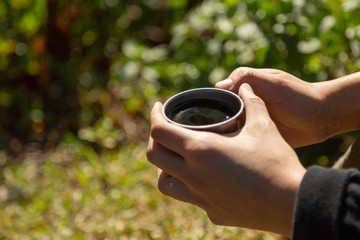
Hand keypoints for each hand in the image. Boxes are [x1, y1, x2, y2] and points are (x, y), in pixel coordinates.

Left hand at [147, 83, 305, 235]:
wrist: (292, 204)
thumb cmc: (276, 163)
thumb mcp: (264, 127)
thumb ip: (252, 103)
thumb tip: (246, 87)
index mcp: (201, 150)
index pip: (159, 131)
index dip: (154, 115)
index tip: (158, 108)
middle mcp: (193, 175)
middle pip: (155, 156)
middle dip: (155, 139)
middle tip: (166, 130)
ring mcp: (200, 197)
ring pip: (165, 183)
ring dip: (165, 167)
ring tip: (178, 157)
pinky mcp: (212, 212)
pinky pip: (190, 197)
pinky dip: (189, 185)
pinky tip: (204, 178)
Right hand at [216, 67, 327, 146]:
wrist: (322, 118)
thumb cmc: (299, 96)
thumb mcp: (273, 84)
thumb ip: (249, 78)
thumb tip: (219, 85)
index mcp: (247, 86)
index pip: (221, 92)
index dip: (214, 102)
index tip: (212, 114)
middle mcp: (246, 103)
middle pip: (222, 111)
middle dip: (217, 121)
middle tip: (215, 133)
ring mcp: (251, 119)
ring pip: (229, 126)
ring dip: (226, 134)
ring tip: (223, 143)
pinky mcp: (257, 135)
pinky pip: (242, 139)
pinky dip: (236, 144)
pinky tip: (232, 151)